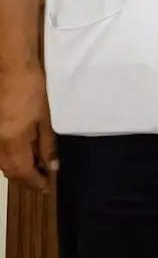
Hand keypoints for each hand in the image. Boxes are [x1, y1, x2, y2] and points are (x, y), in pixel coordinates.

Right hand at [0, 64, 55, 190]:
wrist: (13, 69)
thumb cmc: (34, 91)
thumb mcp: (47, 119)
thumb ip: (47, 145)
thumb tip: (52, 166)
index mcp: (13, 141)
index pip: (22, 171)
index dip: (34, 182)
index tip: (46, 188)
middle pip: (9, 170)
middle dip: (25, 179)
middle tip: (41, 182)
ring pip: (2, 162)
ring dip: (17, 169)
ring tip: (35, 170)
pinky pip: (0, 151)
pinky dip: (11, 158)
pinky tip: (24, 154)